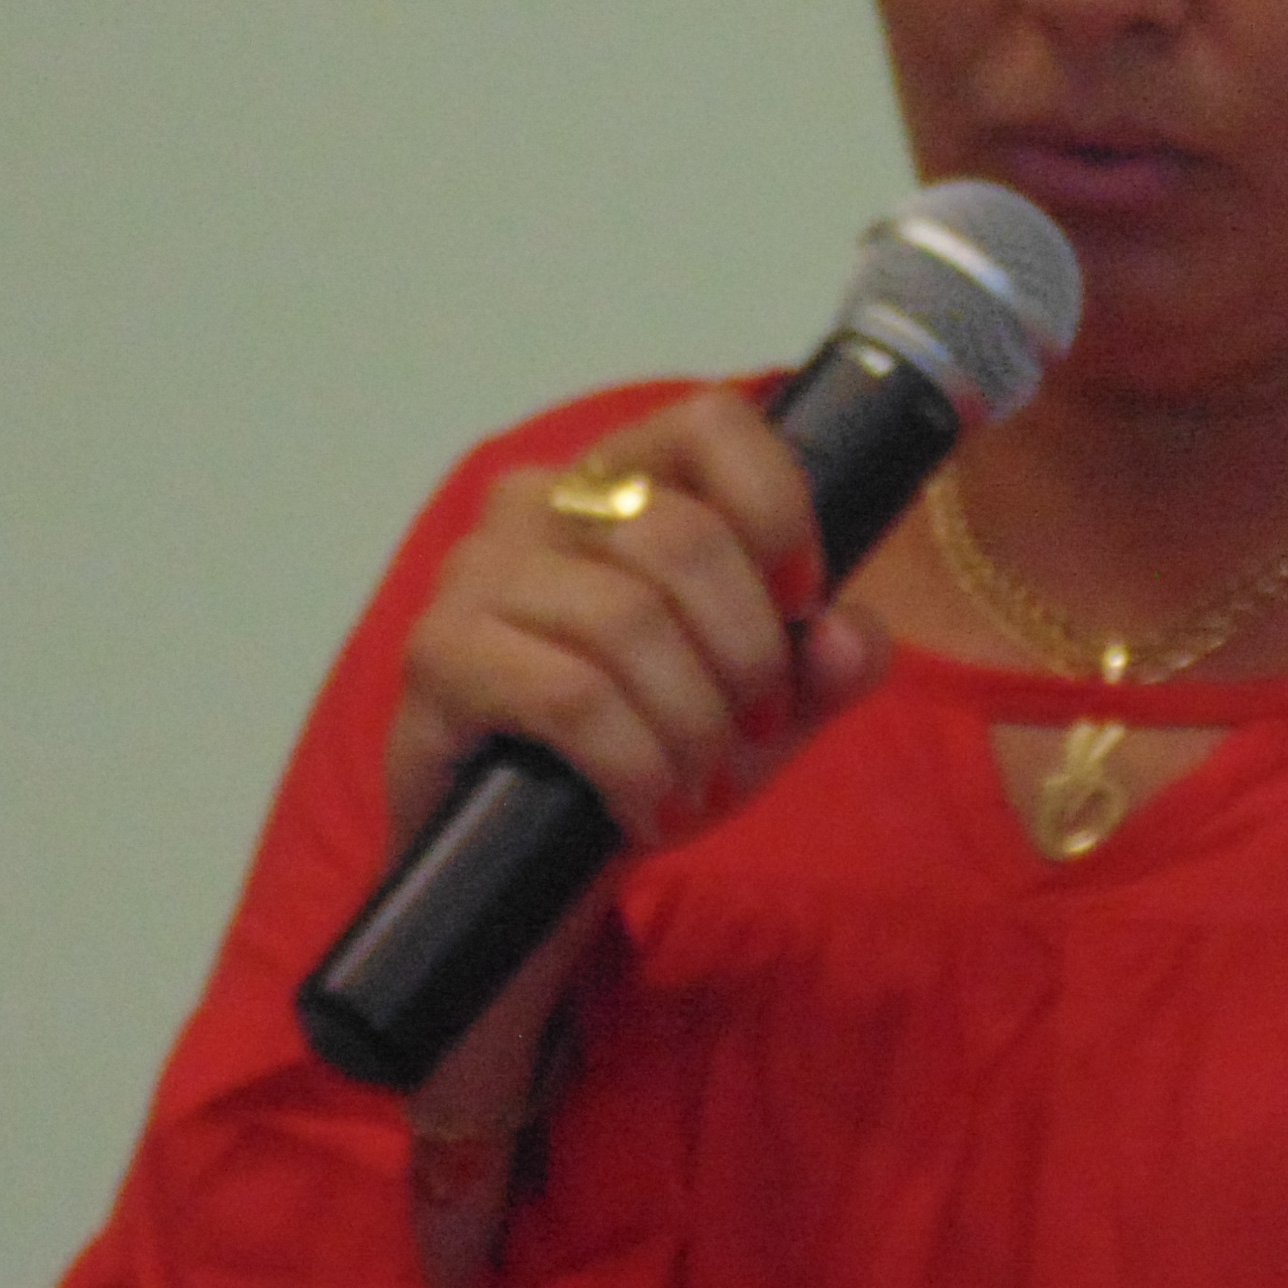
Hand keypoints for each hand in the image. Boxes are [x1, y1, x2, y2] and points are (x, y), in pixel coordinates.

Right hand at [382, 387, 895, 859]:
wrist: (525, 864)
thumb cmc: (642, 754)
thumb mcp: (759, 712)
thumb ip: (823, 666)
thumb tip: (848, 639)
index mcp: (619, 478)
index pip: (711, 423)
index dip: (778, 507)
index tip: (803, 602)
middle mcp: (536, 501)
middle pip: (682, 538)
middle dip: (746, 654)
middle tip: (756, 730)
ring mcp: (475, 573)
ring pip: (629, 621)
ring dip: (692, 723)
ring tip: (698, 785)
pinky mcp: (439, 656)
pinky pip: (570, 696)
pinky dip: (635, 763)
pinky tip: (648, 808)